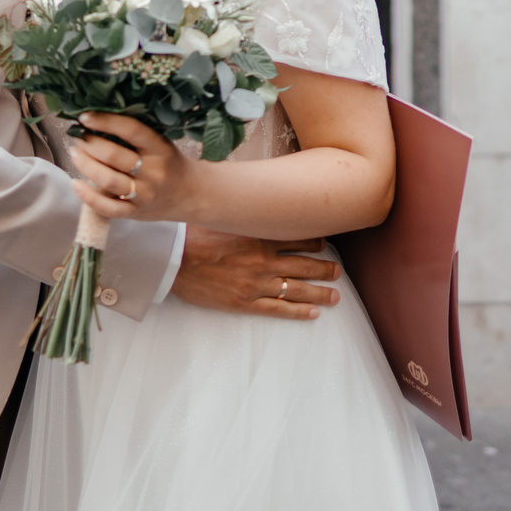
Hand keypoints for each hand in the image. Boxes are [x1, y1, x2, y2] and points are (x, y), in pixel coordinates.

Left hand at [68, 113, 193, 224]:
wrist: (192, 195)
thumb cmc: (170, 164)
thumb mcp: (161, 145)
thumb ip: (137, 136)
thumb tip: (98, 120)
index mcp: (161, 149)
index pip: (131, 130)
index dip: (106, 121)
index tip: (85, 116)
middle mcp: (154, 172)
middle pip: (114, 156)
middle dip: (90, 144)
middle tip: (77, 136)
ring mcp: (145, 195)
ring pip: (108, 180)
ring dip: (86, 165)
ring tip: (75, 153)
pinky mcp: (136, 213)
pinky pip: (109, 208)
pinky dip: (89, 197)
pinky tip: (76, 184)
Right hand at [169, 227, 339, 320]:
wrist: (173, 258)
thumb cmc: (193, 233)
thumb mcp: (223, 215)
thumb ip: (243, 212)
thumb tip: (251, 197)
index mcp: (260, 236)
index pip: (297, 239)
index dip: (314, 241)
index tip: (324, 243)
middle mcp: (264, 261)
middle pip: (304, 265)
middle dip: (324, 269)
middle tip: (337, 272)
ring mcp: (257, 284)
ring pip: (298, 289)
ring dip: (320, 293)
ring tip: (335, 296)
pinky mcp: (245, 302)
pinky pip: (279, 309)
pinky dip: (298, 312)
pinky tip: (313, 313)